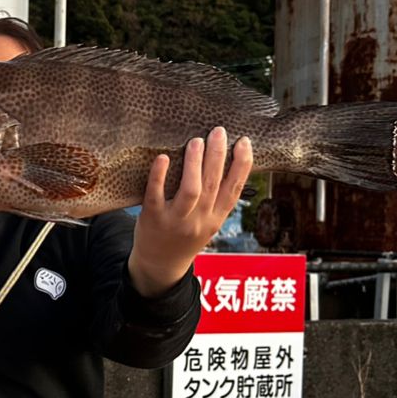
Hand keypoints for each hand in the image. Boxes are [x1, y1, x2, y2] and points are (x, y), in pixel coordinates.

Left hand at [127, 127, 253, 297]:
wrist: (159, 266)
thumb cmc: (184, 238)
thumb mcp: (208, 224)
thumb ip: (217, 200)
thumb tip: (227, 162)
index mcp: (216, 219)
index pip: (234, 190)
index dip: (242, 165)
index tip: (244, 142)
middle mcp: (199, 221)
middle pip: (213, 185)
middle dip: (218, 156)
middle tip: (218, 131)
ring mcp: (175, 221)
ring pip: (190, 190)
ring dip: (194, 164)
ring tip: (196, 141)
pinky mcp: (151, 219)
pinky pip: (156, 195)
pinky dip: (159, 176)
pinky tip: (163, 158)